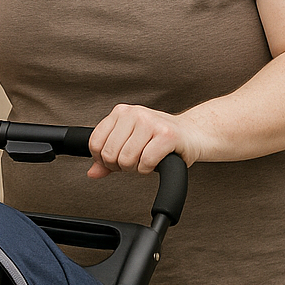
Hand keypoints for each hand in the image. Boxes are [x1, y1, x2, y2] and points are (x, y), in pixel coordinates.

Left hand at [86, 105, 203, 179]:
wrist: (192, 135)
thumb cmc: (160, 139)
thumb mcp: (129, 143)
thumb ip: (108, 157)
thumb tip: (92, 172)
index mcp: (121, 112)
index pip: (96, 143)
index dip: (104, 159)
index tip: (116, 160)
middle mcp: (135, 114)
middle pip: (110, 154)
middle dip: (121, 166)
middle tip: (135, 162)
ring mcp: (151, 122)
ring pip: (127, 159)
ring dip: (136, 168)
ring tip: (145, 160)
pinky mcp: (167, 135)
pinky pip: (146, 162)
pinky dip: (148, 169)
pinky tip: (155, 162)